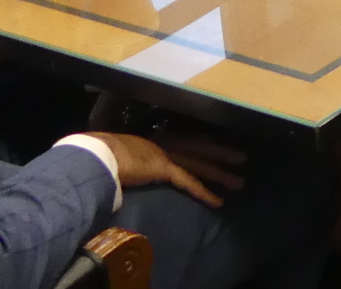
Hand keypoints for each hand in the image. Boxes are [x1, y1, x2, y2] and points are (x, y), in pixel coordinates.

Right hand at [86, 131, 236, 209]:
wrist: (96, 153)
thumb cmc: (105, 152)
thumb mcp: (126, 150)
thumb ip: (136, 155)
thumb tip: (134, 161)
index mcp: (158, 137)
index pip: (189, 138)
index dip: (207, 142)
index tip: (222, 143)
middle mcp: (166, 142)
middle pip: (201, 147)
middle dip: (223, 153)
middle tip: (244, 159)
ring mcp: (167, 153)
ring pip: (200, 163)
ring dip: (220, 174)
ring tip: (239, 183)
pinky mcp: (164, 168)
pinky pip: (188, 182)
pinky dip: (203, 192)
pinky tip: (217, 202)